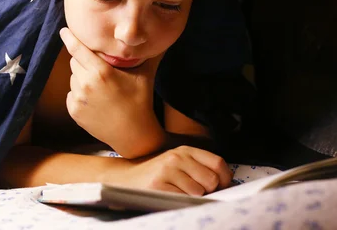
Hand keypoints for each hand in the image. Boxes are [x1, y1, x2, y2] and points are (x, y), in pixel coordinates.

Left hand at [60, 27, 165, 156]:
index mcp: (101, 72)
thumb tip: (160, 38)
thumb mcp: (145, 75)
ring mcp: (78, 98)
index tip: (64, 31)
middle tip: (99, 69)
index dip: (69, 38)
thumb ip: (149, 54)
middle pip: (74, 61)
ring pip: (73, 77)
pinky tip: (95, 100)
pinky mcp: (73, 110)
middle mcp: (86, 84)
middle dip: (83, 61)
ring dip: (82, 77)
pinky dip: (79, 93)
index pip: (77, 49)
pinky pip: (71, 93)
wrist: (133, 134)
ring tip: (100, 87)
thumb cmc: (140, 102)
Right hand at [106, 146, 232, 195]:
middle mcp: (177, 157)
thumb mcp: (178, 164)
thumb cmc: (156, 175)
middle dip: (208, 191)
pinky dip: (180, 202)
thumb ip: (199, 168)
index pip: (218, 163)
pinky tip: (169, 196)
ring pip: (198, 191)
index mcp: (185, 150)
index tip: (220, 187)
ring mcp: (167, 170)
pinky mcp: (159, 184)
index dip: (224, 179)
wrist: (126, 179)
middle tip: (195, 192)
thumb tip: (226, 184)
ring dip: (192, 198)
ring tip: (178, 193)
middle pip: (211, 180)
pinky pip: (183, 199)